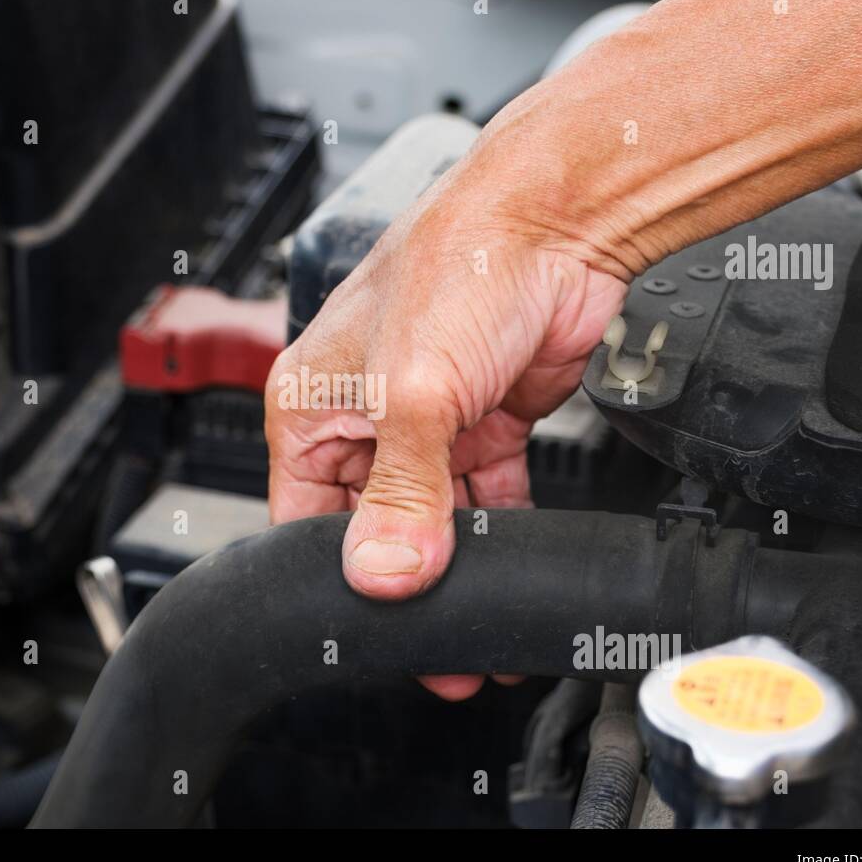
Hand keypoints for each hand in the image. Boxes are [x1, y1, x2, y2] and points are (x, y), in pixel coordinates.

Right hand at [264, 162, 626, 700]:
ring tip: (480, 616)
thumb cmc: (460, 263)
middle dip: (404, 582)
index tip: (374, 628)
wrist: (558, 220)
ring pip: (432, 517)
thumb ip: (402, 492)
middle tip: (437, 641)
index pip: (303, 519)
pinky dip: (497, 530)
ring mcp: (428, 420)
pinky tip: (510, 562)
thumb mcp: (414, 391)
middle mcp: (364, 417)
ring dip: (456, 565)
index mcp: (312, 406)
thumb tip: (384, 573)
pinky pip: (484, 496)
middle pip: (372, 526)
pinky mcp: (484, 420)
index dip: (338, 577)